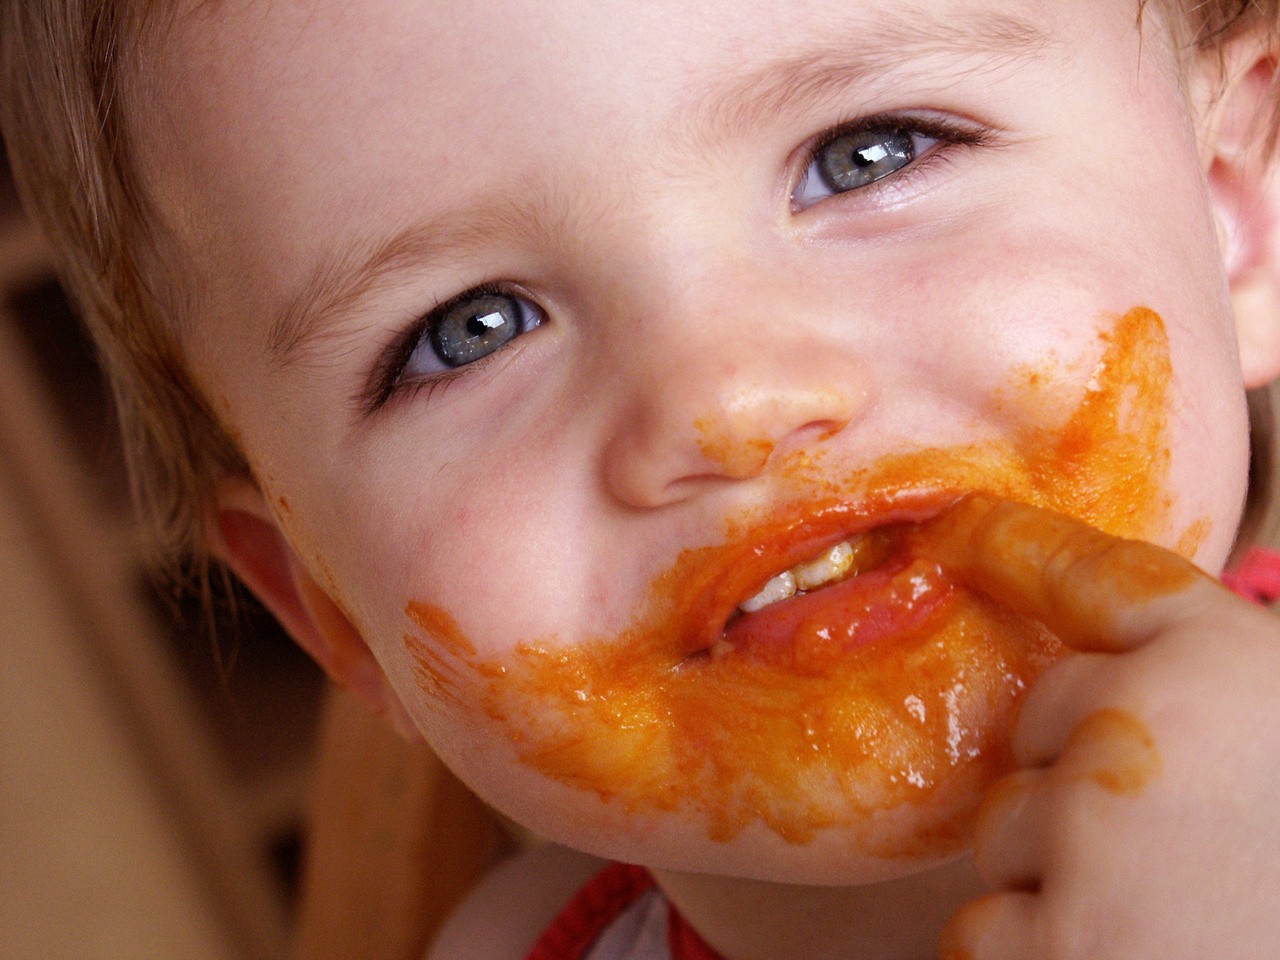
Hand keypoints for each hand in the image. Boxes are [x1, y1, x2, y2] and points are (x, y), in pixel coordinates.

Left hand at [929, 495, 1279, 959]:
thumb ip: (1217, 706)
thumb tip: (1119, 685)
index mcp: (1233, 670)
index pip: (1100, 578)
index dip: (1019, 546)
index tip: (964, 528)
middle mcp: (1146, 729)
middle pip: (1039, 719)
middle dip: (1075, 771)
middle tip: (1175, 845)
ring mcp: (1092, 833)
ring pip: (1005, 829)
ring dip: (1057, 874)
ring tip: (1169, 921)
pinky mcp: (1059, 945)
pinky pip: (982, 933)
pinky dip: (1033, 958)